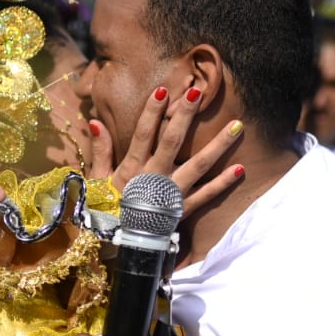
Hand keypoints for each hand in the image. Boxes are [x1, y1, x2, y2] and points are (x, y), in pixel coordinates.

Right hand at [87, 86, 244, 217]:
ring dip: (219, 145)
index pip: (144, 134)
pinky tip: (240, 168)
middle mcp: (155, 177)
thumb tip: (94, 121)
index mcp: (133, 168)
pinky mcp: (184, 209)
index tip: (162, 90)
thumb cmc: (107, 209)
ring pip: (199, 165)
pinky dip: (224, 183)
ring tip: (237, 125)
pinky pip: (207, 195)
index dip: (152, 111)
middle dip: (185, 116)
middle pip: (173, 141)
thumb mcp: (98, 180)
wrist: (120, 245)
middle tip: (198, 93)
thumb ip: (100, 151)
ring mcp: (173, 193)